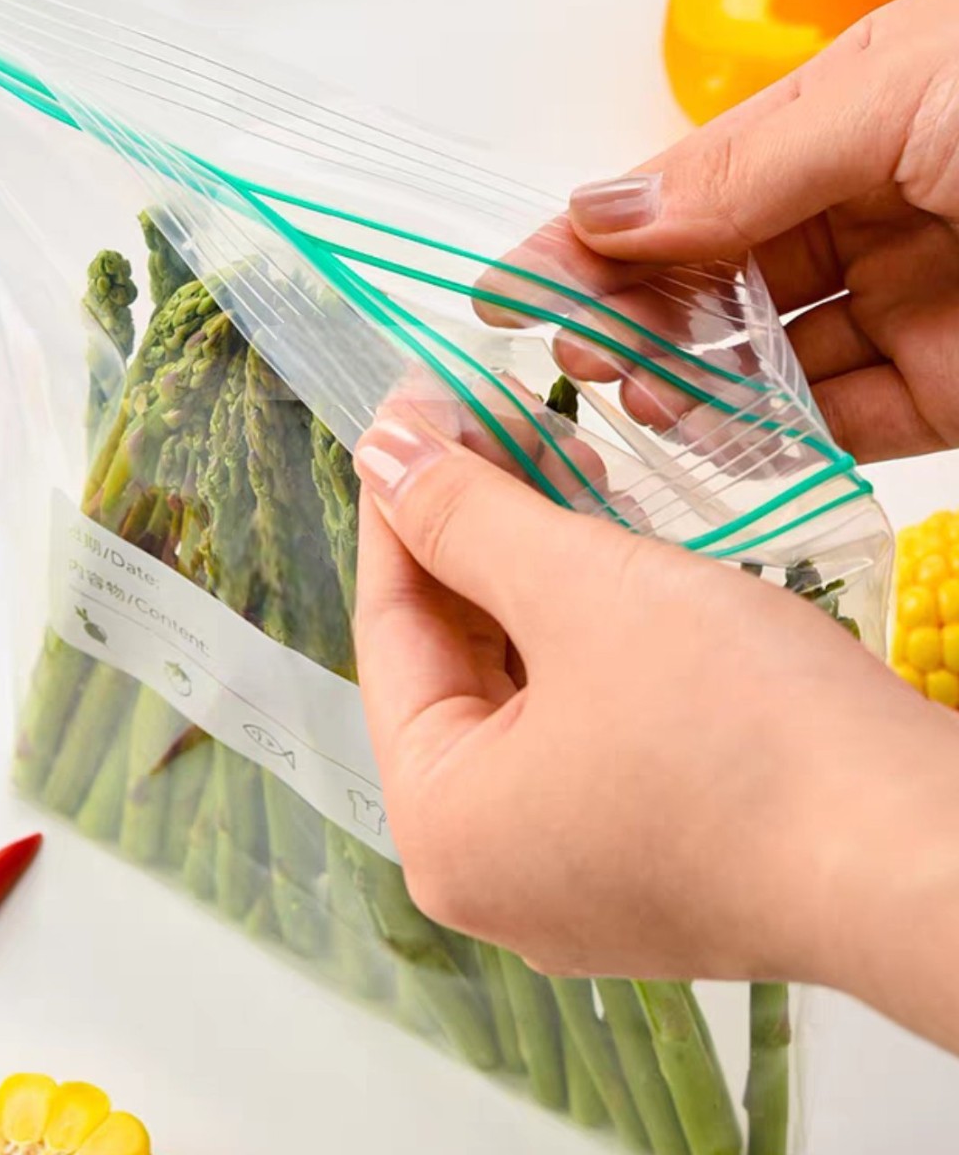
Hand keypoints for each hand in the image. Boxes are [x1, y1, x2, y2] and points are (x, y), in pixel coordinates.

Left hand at [353, 408, 958, 1048]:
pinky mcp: (643, 855)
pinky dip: (582, 638)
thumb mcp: (580, 590)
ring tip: (560, 467)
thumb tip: (383, 452)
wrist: (927, 856)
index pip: (388, 631)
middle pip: (453, 661)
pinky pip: (577, 724)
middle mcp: (488, 867)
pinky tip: (608, 553)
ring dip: (533, 575)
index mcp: (442, 825)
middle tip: (495, 426)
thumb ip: (464, 516)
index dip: (398, 506)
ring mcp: (569, 871)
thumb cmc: (746, 733)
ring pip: (520, 689)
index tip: (409, 417)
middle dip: (474, 535)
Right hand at [500, 0, 958, 463]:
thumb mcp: (903, 90)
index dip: (594, 236)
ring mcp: (907, 304)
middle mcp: (872, 210)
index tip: (514, 288)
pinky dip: (766, 434)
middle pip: (713, 277)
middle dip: (632, 313)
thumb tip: (604, 206)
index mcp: (855, 117)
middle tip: (575, 354)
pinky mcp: (947, 390)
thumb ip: (745, 165)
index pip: (689, 190)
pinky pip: (832, 422)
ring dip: (687, 378)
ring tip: (635, 392)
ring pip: (761, 356)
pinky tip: (711, 434)